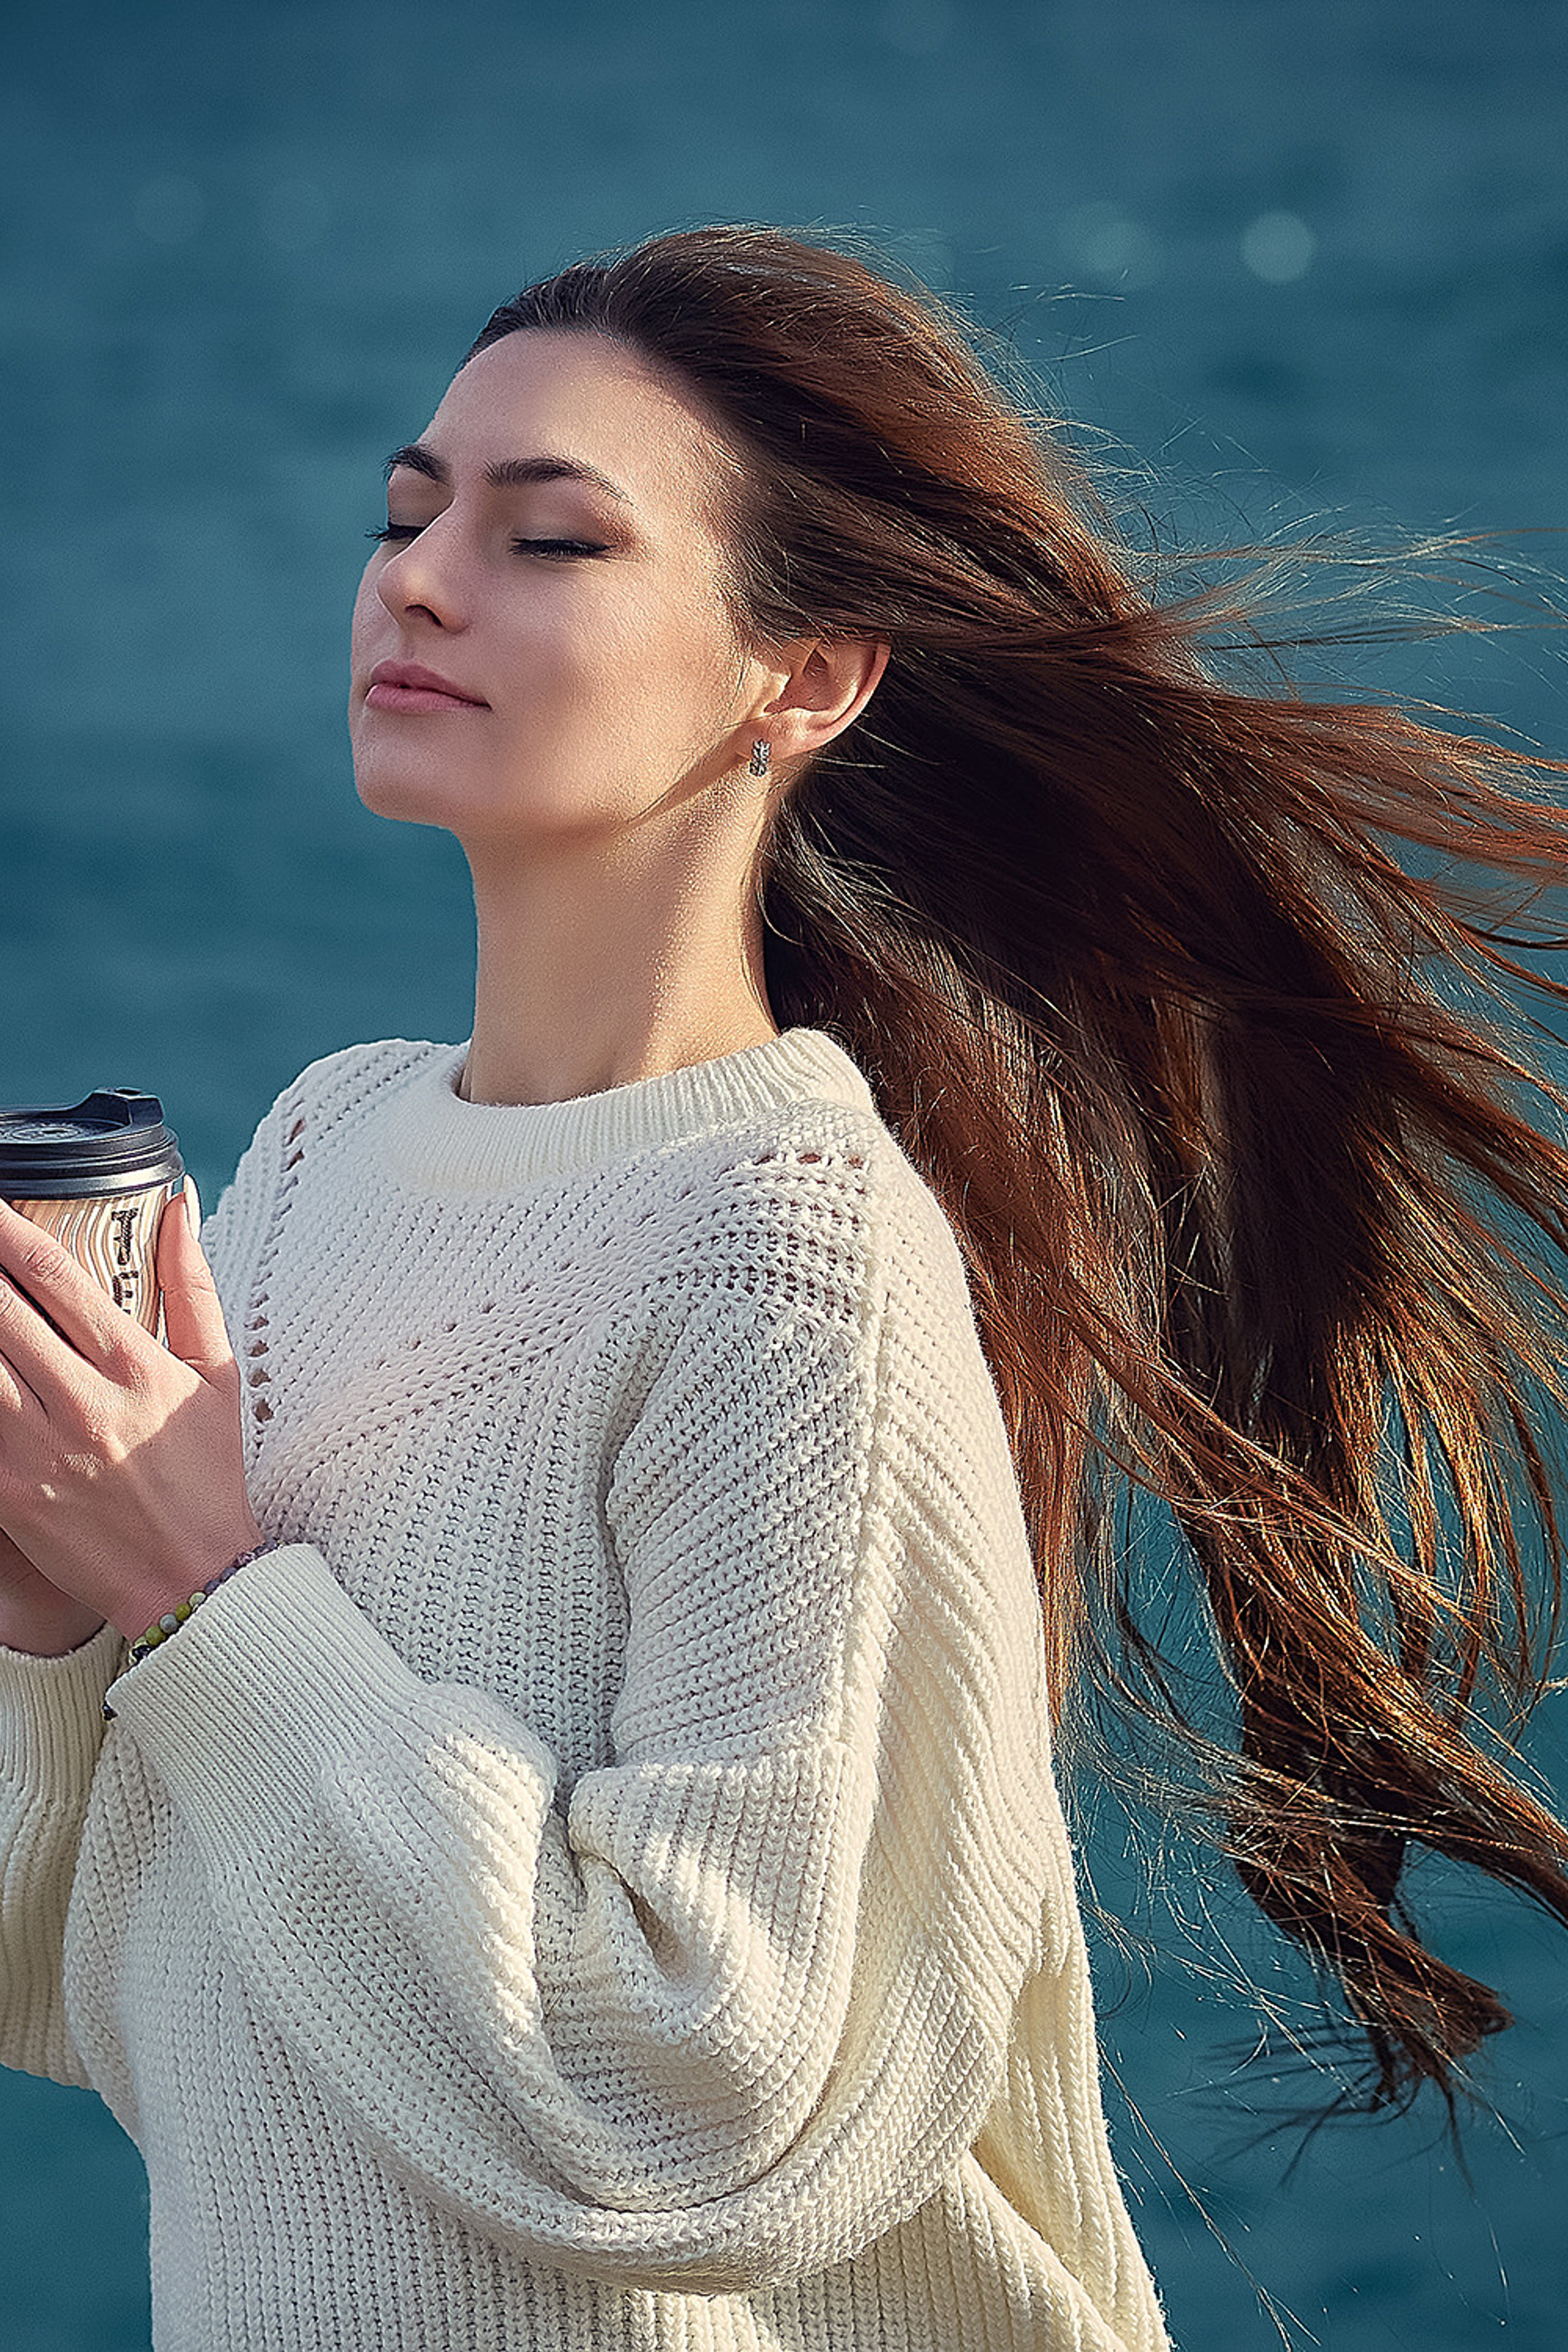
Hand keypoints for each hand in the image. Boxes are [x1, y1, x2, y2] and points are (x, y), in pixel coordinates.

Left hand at [0, 1193, 261, 1643]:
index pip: (54, 1275)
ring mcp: (39, 1450)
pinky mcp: (8, 1492)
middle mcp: (84, 1403)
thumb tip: (180, 1208)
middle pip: (0, 1310)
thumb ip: (191, 1287)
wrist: (192, 1581)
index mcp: (134, 1366)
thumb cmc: (205, 1475)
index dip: (8, 1230)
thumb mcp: (217, 1374)